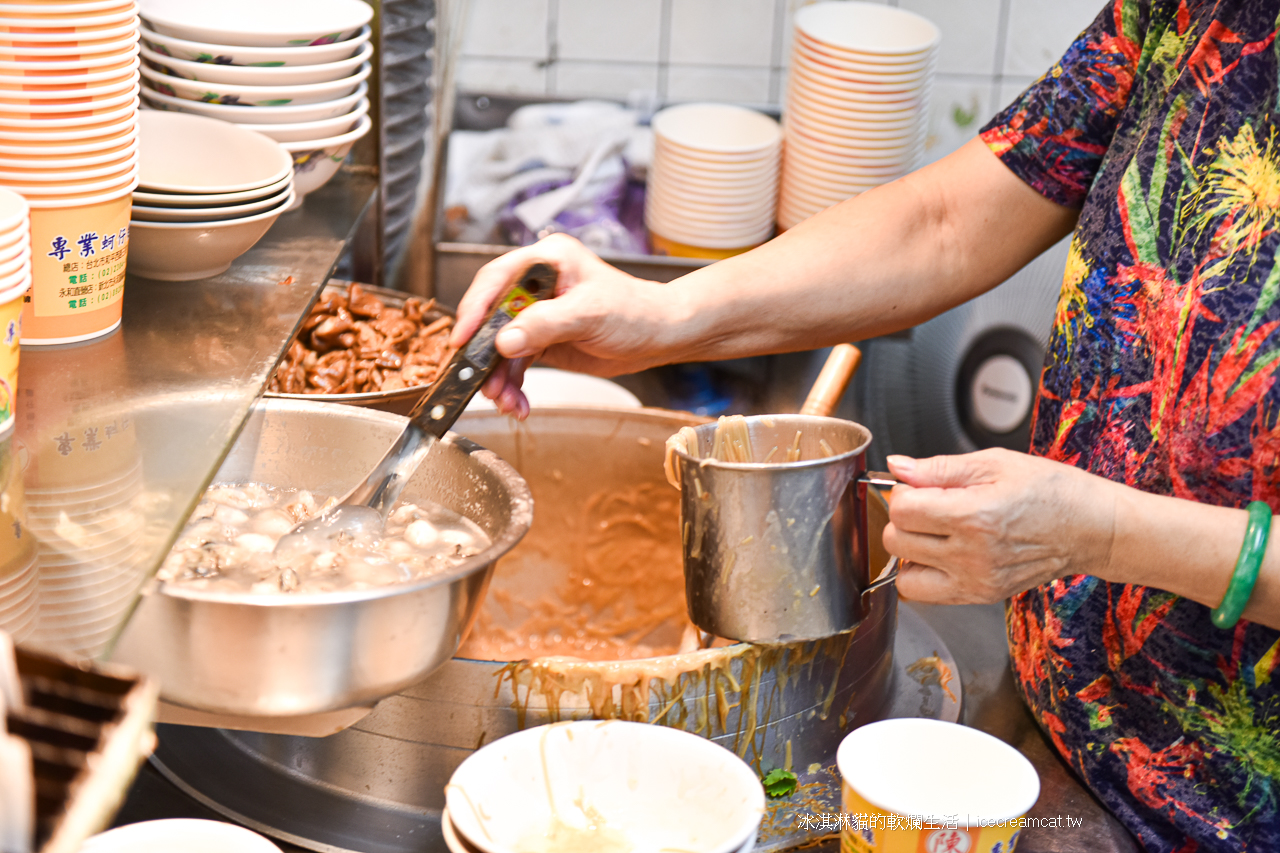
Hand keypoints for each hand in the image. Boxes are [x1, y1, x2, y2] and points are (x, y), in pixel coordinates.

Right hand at [450, 233, 689, 416]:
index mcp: (545, 262)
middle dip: (485, 355)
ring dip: (499, 378)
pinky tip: (518, 403)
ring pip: (501, 347)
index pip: (495, 280)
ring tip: (505, 401)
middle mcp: (536, 286)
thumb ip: (545, 325)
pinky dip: (513, 386)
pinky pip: (516, 364)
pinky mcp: (542, 340)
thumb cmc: (635, 312)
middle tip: (483, 382)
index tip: (463, 339)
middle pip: (491, 317)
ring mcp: (537, 314)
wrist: (658, 336)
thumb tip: (505, 341)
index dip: (475, 310)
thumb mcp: (589, 314)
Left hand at [881, 448, 1116, 603]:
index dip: (903, 492)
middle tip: (929, 507)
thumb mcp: (994, 463)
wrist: (1092, 529)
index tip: (919, 487)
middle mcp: (971, 555)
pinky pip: (926, 594)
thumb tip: (898, 466)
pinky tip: (944, 554)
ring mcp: (975, 581)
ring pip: (903, 574)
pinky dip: (924, 574)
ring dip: (910, 552)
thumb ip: (939, 467)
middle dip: (905, 520)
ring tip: (935, 534)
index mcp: (973, 516)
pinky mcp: (980, 597)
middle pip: (896, 541)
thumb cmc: (1051, 491)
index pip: (901, 510)